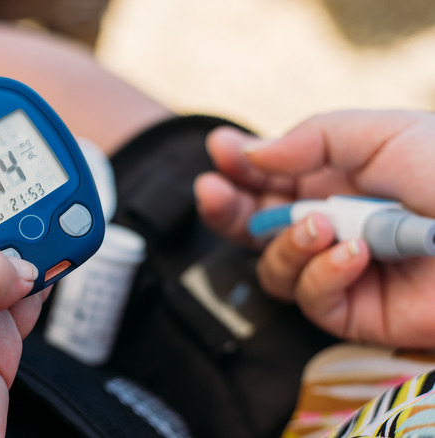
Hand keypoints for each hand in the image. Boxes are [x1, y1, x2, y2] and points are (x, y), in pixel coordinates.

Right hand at [194, 110, 434, 347]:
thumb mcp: (378, 134)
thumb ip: (308, 139)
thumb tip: (251, 153)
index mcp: (334, 180)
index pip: (269, 177)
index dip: (238, 165)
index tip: (218, 150)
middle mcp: (329, 225)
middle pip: (254, 225)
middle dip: (227, 208)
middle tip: (211, 191)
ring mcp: (337, 269)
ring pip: (272, 265)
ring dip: (285, 244)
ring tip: (322, 226)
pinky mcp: (351, 310)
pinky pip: (309, 297)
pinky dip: (323, 275)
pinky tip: (355, 256)